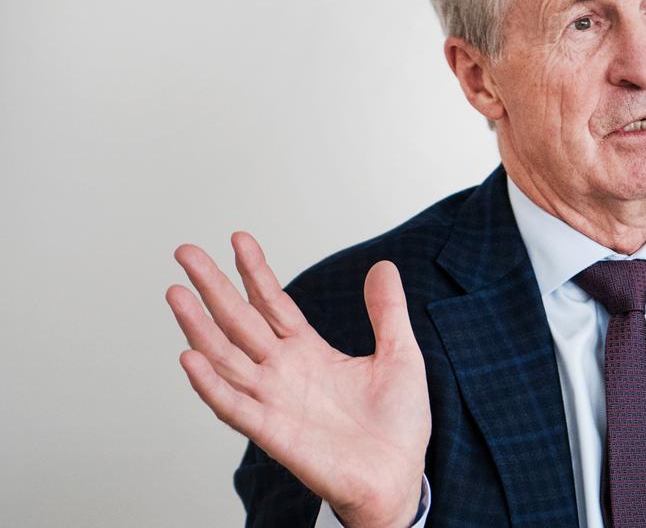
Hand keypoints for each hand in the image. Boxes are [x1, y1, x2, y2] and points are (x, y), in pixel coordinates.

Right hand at [166, 231, 430, 527]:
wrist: (399, 476)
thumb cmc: (398, 425)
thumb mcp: (400, 354)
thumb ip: (387, 312)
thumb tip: (383, 266)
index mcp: (310, 352)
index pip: (273, 304)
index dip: (255, 272)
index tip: (238, 238)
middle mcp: (283, 372)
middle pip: (239, 322)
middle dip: (213, 286)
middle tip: (185, 251)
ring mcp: (274, 401)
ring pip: (225, 357)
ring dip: (199, 327)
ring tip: (177, 294)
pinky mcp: (273, 432)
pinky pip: (234, 406)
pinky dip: (210, 384)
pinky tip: (190, 357)